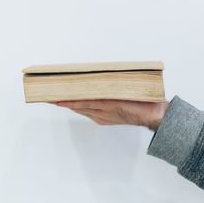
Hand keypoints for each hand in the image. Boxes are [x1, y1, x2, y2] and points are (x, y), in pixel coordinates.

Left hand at [49, 99, 168, 131]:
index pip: (82, 102)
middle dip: (64, 100)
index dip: (68, 100)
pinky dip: (79, 107)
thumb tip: (94, 82)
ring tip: (56, 98)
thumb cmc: (142, 101)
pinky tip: (73, 103)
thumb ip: (110, 88)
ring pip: (82, 109)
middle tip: (49, 95)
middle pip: (78, 106)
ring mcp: (103, 117)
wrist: (153, 115)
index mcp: (108, 104)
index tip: (55, 97)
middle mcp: (103, 112)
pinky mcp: (105, 119)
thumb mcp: (126, 91)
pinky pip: (88, 113)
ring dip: (69, 104)